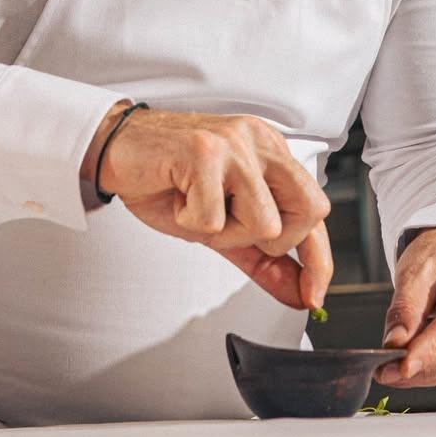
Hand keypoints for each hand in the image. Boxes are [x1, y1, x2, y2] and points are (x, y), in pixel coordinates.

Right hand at [81, 102, 332, 310]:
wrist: (116, 148)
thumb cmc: (167, 179)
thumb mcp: (222, 223)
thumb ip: (263, 257)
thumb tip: (300, 292)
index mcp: (270, 152)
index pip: (314, 209)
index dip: (319, 258)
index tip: (313, 294)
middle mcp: (259, 142)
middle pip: (309, 210)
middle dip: (273, 241)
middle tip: (233, 230)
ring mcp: (234, 143)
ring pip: (264, 222)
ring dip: (225, 233)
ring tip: (198, 209)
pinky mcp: (204, 150)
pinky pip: (214, 218)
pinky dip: (190, 222)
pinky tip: (177, 198)